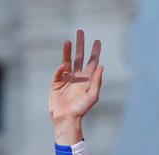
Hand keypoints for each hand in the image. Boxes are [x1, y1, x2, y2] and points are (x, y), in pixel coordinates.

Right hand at [50, 29, 103, 144]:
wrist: (66, 118)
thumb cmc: (81, 110)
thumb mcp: (92, 96)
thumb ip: (97, 81)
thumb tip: (101, 66)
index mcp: (88, 79)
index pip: (92, 62)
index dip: (95, 52)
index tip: (97, 41)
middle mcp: (78, 77)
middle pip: (79, 57)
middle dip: (80, 45)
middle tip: (80, 31)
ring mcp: (67, 79)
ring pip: (67, 61)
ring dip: (68, 51)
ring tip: (68, 41)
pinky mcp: (57, 83)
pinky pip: (58, 72)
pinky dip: (60, 68)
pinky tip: (63, 66)